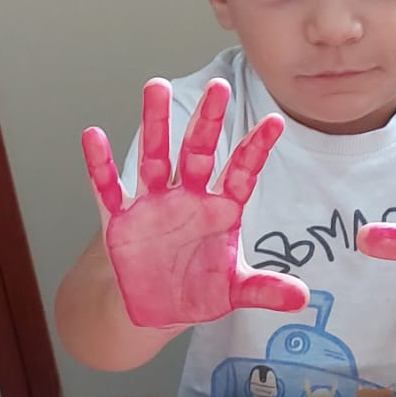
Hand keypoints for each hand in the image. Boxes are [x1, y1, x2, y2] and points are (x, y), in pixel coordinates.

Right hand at [83, 79, 309, 330]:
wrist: (153, 310)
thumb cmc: (196, 290)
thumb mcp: (234, 291)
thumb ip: (265, 289)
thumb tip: (302, 297)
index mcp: (220, 209)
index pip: (242, 172)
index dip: (256, 149)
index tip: (275, 122)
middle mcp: (188, 197)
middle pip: (199, 151)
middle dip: (208, 120)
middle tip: (218, 86)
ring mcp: (153, 204)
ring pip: (155, 157)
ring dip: (155, 124)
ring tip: (156, 87)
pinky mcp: (120, 219)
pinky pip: (108, 188)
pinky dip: (100, 164)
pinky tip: (94, 135)